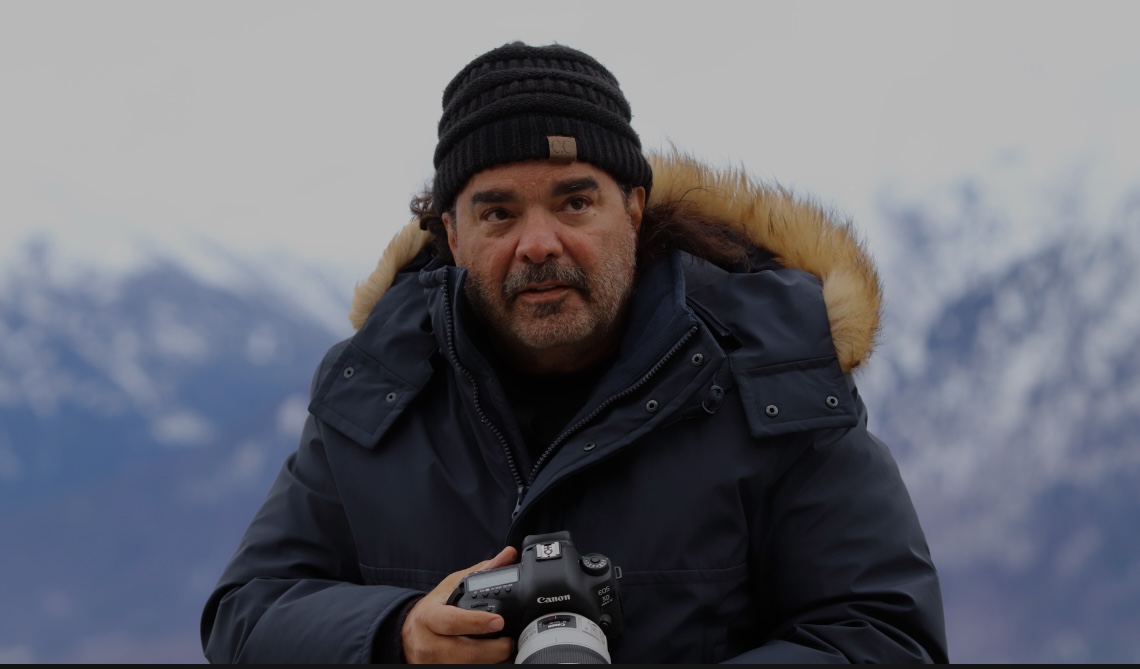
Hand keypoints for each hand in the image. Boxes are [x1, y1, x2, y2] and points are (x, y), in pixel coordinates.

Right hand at [402, 546, 518, 663]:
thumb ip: (481, 572)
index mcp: (429, 616)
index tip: (498, 621)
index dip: (476, 622)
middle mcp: (427, 642)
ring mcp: (431, 662)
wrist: (409, 633)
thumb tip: (508, 555)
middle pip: (463, 652)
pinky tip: (495, 661)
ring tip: (509, 653)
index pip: (452, 621)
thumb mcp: (452, 586)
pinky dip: (485, 666)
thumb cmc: (434, 608)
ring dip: (492, 662)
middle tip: (511, 642)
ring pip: (466, 666)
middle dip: (493, 650)